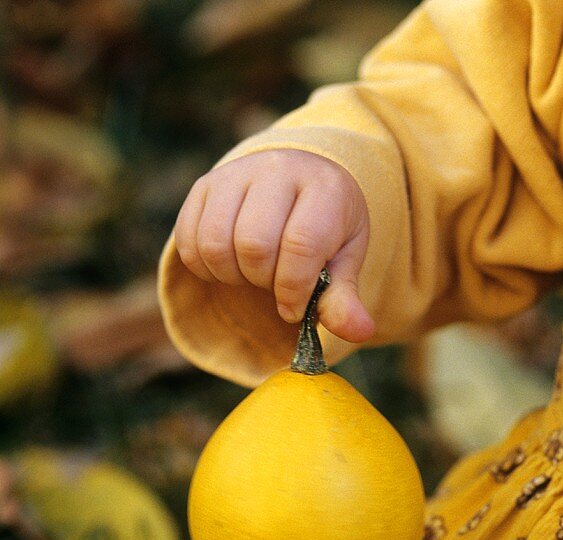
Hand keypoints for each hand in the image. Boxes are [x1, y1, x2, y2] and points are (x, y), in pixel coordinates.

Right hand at [174, 149, 373, 343]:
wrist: (302, 178)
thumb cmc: (327, 226)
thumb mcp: (345, 259)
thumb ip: (344, 297)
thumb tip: (359, 332)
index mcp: (324, 188)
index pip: (299, 244)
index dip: (293, 289)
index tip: (294, 308)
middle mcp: (278, 169)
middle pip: (253, 245)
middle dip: (262, 281)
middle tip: (274, 283)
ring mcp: (237, 173)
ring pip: (215, 242)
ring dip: (231, 275)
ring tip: (253, 273)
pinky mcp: (205, 184)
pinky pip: (189, 238)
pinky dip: (205, 267)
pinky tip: (229, 264)